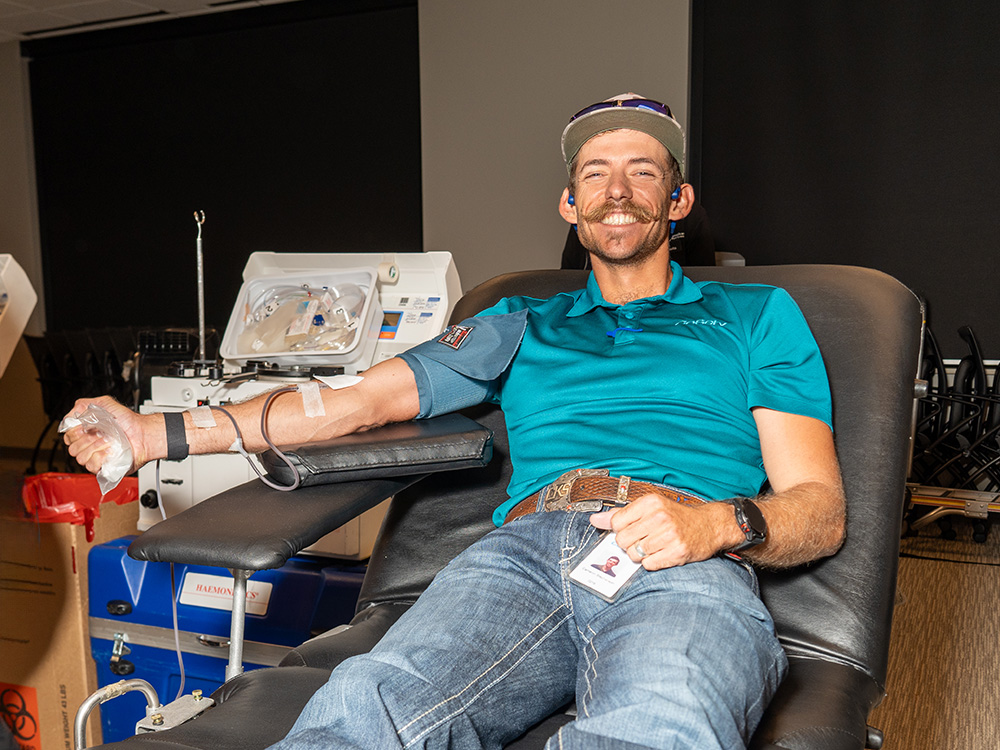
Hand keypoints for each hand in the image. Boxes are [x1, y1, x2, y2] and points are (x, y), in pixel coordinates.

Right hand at [63, 396, 152, 474]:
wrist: (144, 433)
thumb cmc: (129, 421)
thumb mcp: (105, 403)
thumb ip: (83, 404)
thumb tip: (69, 416)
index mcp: (87, 433)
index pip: (68, 437)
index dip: (74, 432)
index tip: (84, 427)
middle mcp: (90, 446)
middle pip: (72, 448)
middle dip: (87, 438)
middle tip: (101, 432)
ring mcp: (97, 457)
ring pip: (80, 458)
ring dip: (96, 446)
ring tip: (109, 440)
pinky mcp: (105, 467)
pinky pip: (92, 466)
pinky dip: (100, 457)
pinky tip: (110, 450)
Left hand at [589, 494, 736, 570]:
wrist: (708, 526)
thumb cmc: (677, 517)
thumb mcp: (650, 508)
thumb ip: (621, 514)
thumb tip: (595, 520)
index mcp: (650, 502)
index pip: (616, 522)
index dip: (620, 530)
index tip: (631, 529)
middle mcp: (659, 517)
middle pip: (622, 540)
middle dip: (629, 544)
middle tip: (643, 540)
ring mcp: (669, 535)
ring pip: (634, 554)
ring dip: (641, 555)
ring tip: (654, 547)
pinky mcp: (677, 552)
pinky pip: (649, 565)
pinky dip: (652, 563)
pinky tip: (662, 554)